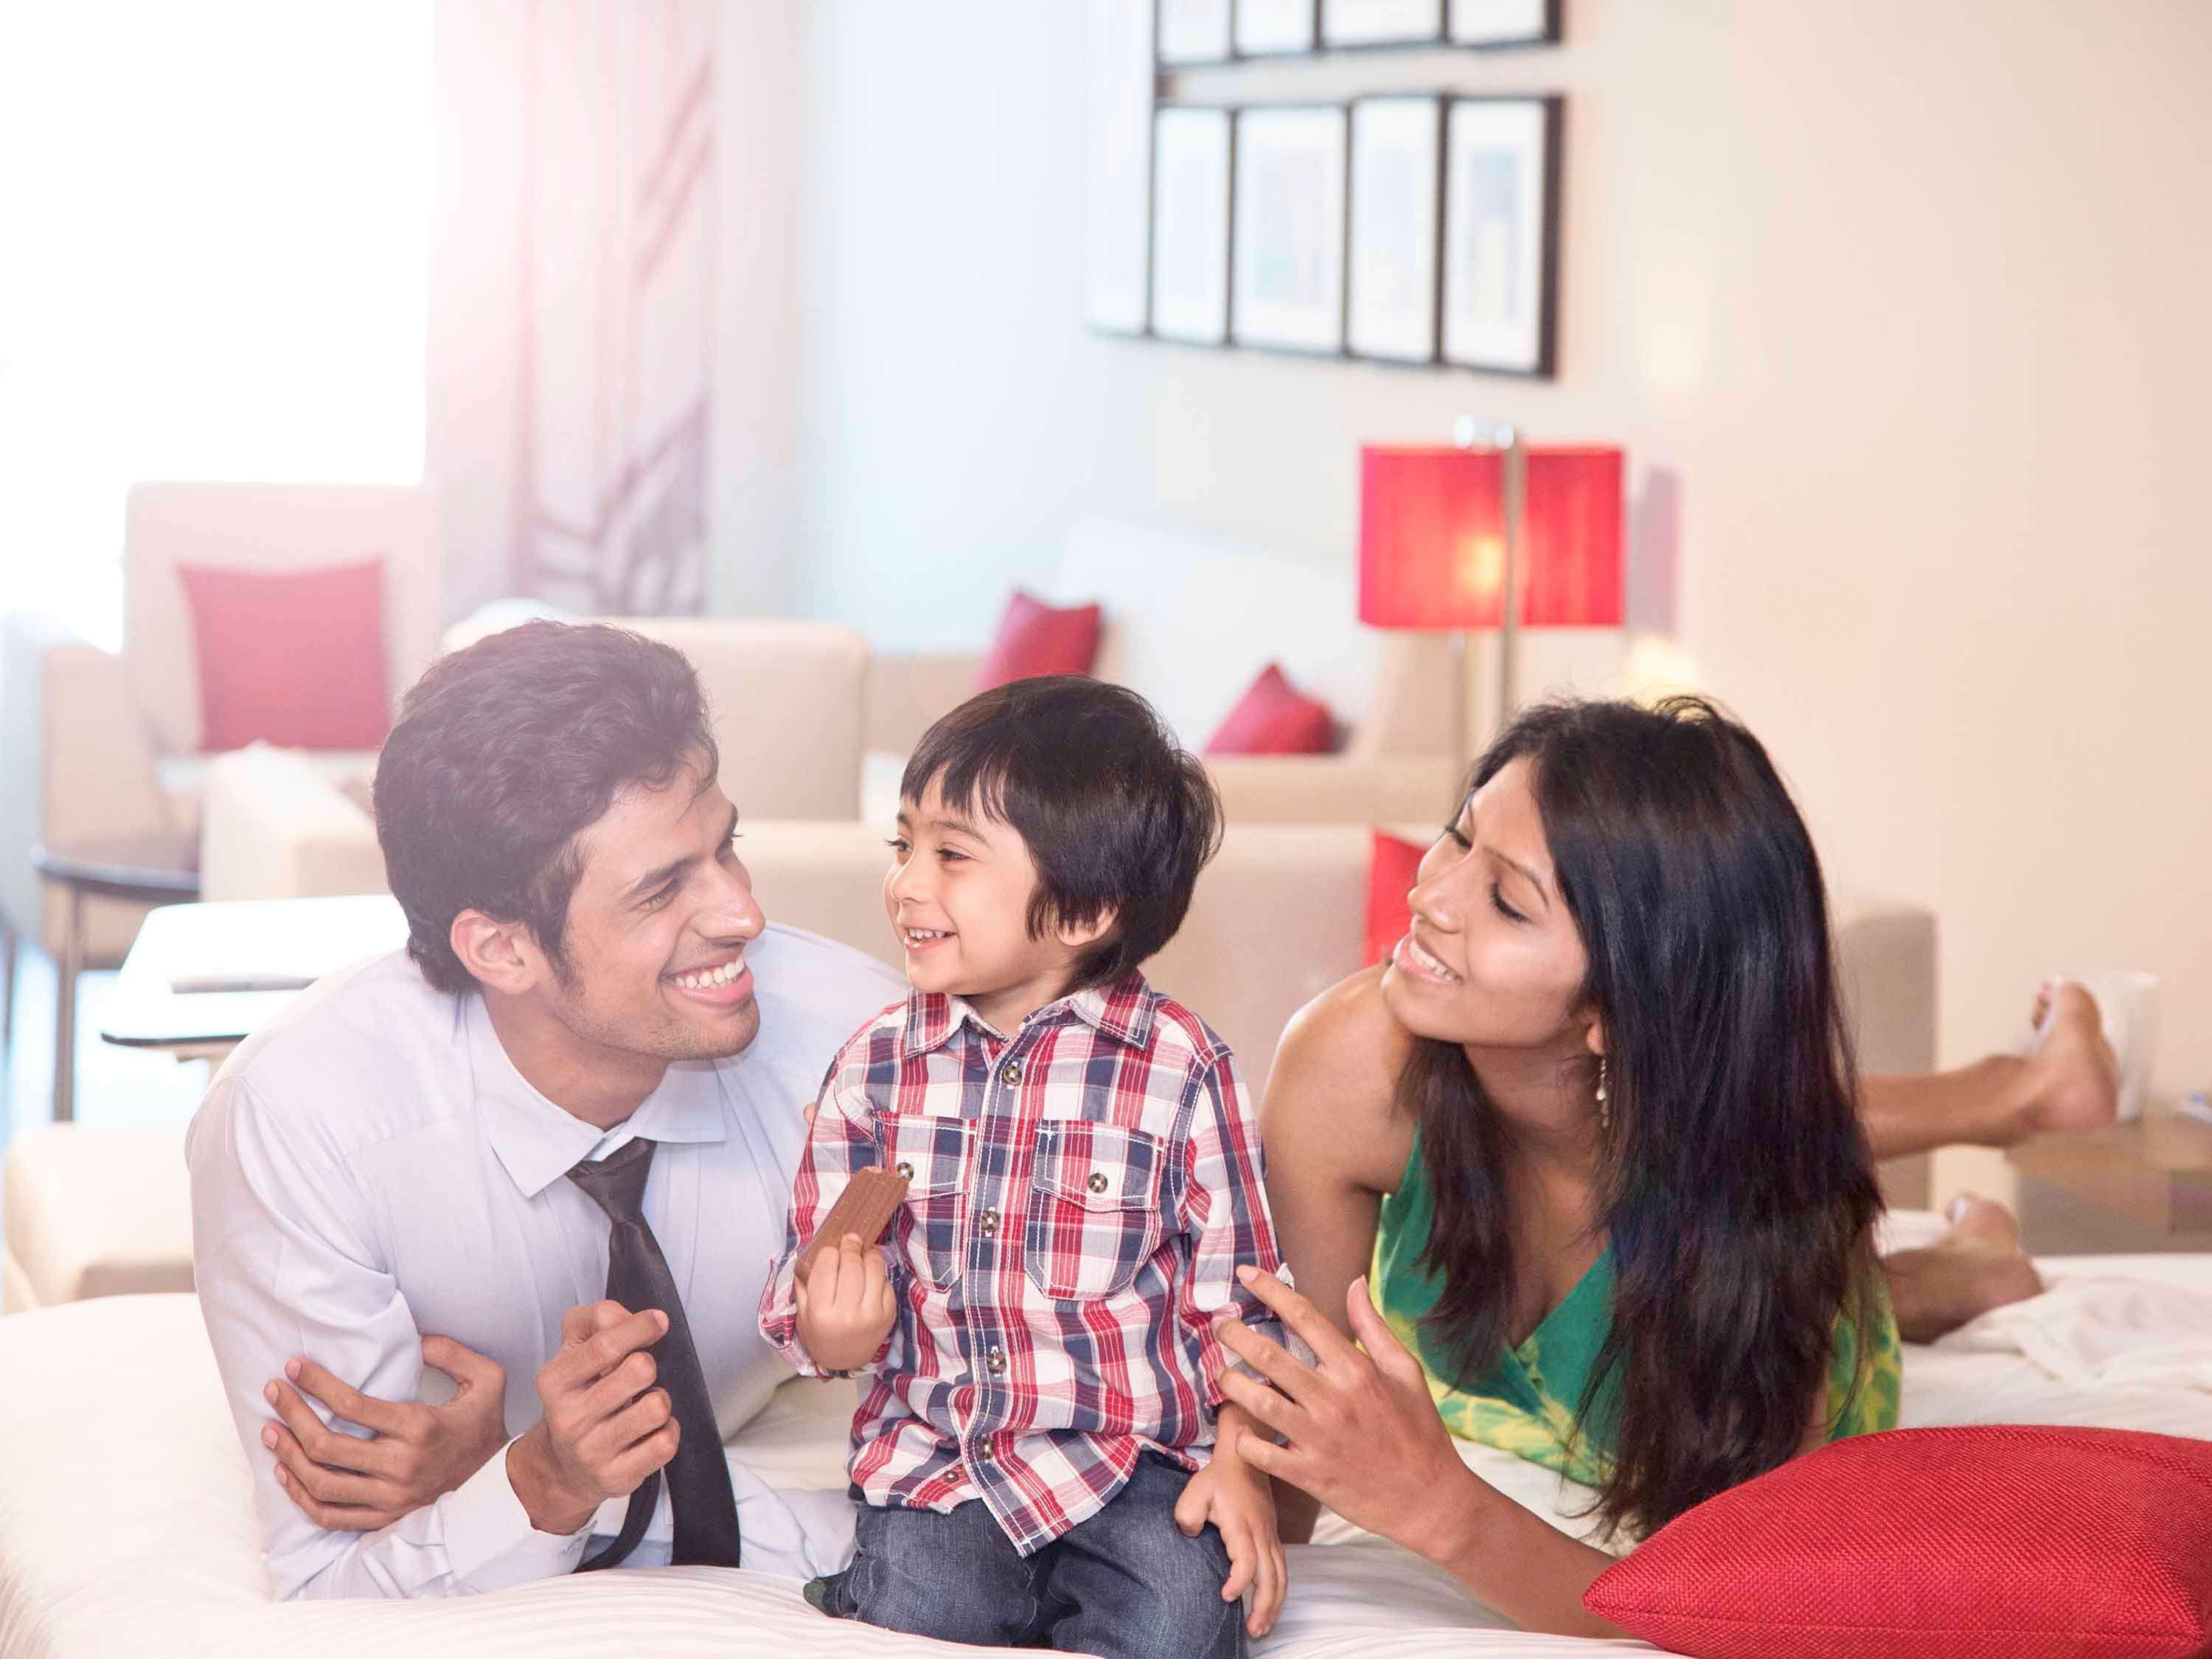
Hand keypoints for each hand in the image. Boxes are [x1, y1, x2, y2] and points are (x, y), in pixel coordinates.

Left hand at [260, 1336, 507, 1530]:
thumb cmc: (487, 1427)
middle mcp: (400, 1465)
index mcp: (421, 1427)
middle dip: (291, 1414)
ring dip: (287, 1455)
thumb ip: (451, 1353)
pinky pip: (329, 1515)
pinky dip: (300, 1496)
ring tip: (270, 1430)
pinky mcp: (384, 1519)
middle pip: (326, 1445)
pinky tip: (285, 1472)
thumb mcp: (487, 1379)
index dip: (317, 1383)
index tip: (295, 1366)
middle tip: (273, 1391)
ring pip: (321, 1482)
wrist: (501, 1486)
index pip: (353, 1405)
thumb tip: (415, 1337)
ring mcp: (390, 1498)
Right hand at [506, 1300, 677, 1535]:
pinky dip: (668, 1430)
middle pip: (639, 1370)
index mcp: (555, 1381)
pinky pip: (665, 1444)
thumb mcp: (575, 1352)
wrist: (564, 1466)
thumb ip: (596, 1320)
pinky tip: (651, 1431)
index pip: (604, 1345)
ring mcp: (592, 1452)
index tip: (659, 1321)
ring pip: (657, 1407)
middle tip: (640, 1375)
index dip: (640, 1327)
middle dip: (650, 1365)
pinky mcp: (616, 1477)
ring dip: (660, 1399)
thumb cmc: (580, 1397)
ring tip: (645, 1404)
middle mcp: (569, 1418)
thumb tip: (625, 1314)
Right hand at [794, 1233, 896, 1371]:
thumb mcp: (802, 1312)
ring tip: (862, 1253)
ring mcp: (871, 1314)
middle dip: (850, 1246)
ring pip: (874, 1268)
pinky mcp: (888, 1315)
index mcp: (821, 1311)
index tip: (831, 1249)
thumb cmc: (820, 1333)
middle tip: (850, 1240)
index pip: (827, 1265)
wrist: (844, 1361)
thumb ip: (803, 1282)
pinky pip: (886, 1281)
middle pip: (852, 1264)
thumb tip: (807, 1250)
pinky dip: (879, 1273)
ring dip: (868, 1254)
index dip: (829, 1251)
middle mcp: (847, 1313)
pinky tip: (870, 1275)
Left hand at [1172, 1411, 1286, 1637]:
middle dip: (1263, 1606)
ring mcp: (1271, 1536)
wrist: (1245, 1458)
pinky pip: (1283, 1568)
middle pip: (1271, 1576)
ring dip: (1275, 1603)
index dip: (1239, 1582)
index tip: (1225, 1596)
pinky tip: (1272, 1605)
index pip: (1247, 1561)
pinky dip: (1280, 1590)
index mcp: (1242, 1525)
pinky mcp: (1273, 1537)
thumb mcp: (1195, 1489)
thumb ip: (1188, 1514)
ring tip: (1264, 1626)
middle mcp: (1261, 1534)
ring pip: (1281, 1576)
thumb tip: (1189, 1534)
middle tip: (1253, 1631)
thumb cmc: (1218, 1478)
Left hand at [1213, 1266, 1473, 1561]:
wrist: (1429, 1500)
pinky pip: (1261, 1453)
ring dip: (1231, 1383)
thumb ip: (1373, 1327)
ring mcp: (1318, 1438)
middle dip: (1235, 1334)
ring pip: (1257, 1401)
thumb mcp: (1405, 1372)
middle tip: (1219, 1326)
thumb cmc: (1419, 1431)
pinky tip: (1241, 1429)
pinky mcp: (1309, 1474)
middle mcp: (1333, 1399)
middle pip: (1268, 1354)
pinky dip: (1244, 1439)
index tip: (1245, 1274)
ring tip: (1221, 1373)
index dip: (1268, 1289)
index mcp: (1356, 1369)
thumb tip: (1354, 1283)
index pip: (1303, 1316)